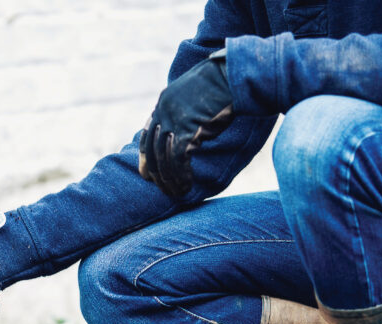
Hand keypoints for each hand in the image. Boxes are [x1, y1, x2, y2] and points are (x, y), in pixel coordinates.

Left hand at [139, 50, 234, 197]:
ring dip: (169, 180)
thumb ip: (188, 113)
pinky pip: (177, 159)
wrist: (235, 73)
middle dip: (156, 174)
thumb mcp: (198, 97)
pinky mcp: (186, 129)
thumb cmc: (225, 85)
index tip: (146, 174)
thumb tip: (190, 132)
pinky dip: (181, 176)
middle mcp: (163, 110)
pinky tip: (187, 185)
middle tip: (164, 190)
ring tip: (177, 193)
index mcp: (164, 102)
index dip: (145, 157)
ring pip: (163, 158)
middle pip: (152, 150)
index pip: (147, 135)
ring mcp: (173, 119)